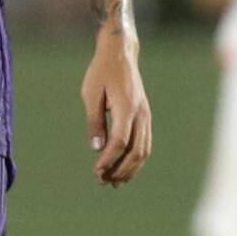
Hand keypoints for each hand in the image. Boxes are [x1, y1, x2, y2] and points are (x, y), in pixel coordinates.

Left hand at [80, 27, 151, 186]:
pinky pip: (145, 143)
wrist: (120, 54)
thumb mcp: (91, 94)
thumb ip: (95, 121)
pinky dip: (136, 159)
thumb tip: (97, 148)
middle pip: (136, 152)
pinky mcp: (145, 116)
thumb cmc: (101, 72)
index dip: (109, 160)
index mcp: (126, 107)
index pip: (120, 142)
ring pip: (144, 151)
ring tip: (115, 182)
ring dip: (130, 169)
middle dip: (121, 170)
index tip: (96, 171)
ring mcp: (145, 116)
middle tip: (104, 181)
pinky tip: (124, 168)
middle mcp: (140, 114)